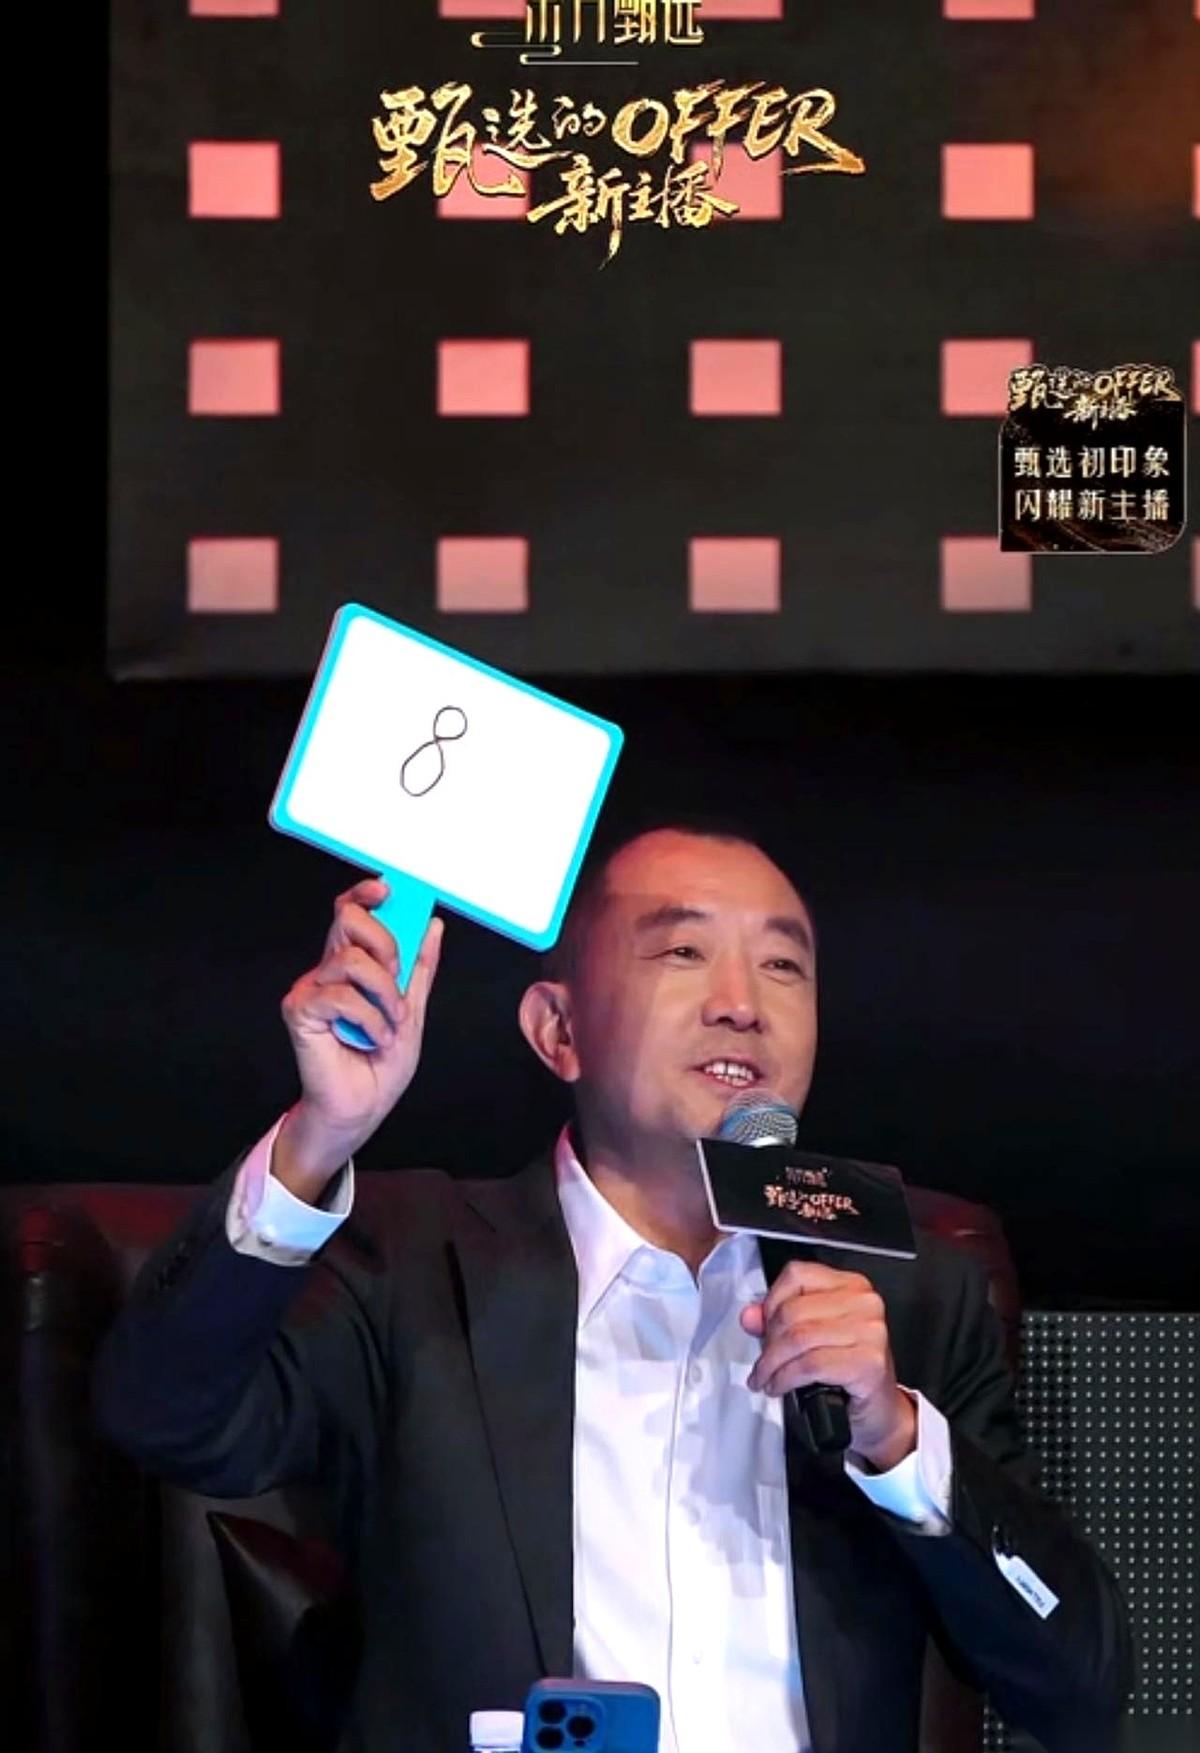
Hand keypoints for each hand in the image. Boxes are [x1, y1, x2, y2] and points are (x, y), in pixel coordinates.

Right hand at [276, 878, 443, 1198]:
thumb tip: (432, 925)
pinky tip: (372, 1038)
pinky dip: (369, 1018)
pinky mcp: (301, 1011)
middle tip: (398, 979)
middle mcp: (328, 969)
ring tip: (390, 1023)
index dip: (366, 894)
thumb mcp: (413, 1011)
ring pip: (353, 960)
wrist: (361, 1110)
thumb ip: (419, 969)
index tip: (389, 890)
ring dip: (385, 994)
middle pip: (348, 919)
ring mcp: (311, 988)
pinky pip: (341, 995)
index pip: (351, 913)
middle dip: (386, 943)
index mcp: (352, 965)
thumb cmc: (380, 1065)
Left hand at [740, 1260, 915, 1471]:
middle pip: (793, 1311)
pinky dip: (785, 1378)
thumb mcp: (814, 1338)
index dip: (771, 1302)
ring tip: (765, 1378)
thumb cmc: (849, 1371)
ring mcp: (870, 1332)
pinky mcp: (868, 1363)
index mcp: (852, 1285)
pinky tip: (779, 1386)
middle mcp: (865, 1303)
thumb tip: (750, 1316)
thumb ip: (779, 1320)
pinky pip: (810, 1365)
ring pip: (798, 1339)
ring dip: (772, 1364)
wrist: (880, 1411)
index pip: (797, 1275)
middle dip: (769, 1341)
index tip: (763, 1327)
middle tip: (763, 1363)